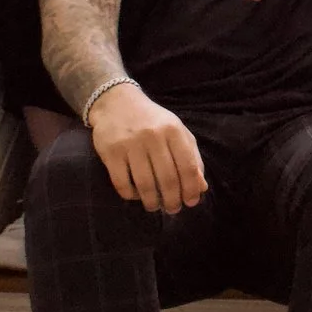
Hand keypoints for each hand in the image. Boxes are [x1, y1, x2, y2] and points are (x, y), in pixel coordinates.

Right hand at [84, 84, 207, 213]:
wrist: (116, 102)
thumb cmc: (152, 121)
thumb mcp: (177, 132)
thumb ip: (192, 157)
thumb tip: (201, 187)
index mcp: (173, 130)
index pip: (188, 166)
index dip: (191, 189)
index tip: (191, 202)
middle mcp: (152, 136)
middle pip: (167, 179)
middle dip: (172, 200)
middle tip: (173, 209)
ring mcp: (130, 144)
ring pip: (145, 184)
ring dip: (152, 202)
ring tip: (155, 206)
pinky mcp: (110, 152)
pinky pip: (122, 182)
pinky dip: (130, 195)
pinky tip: (136, 195)